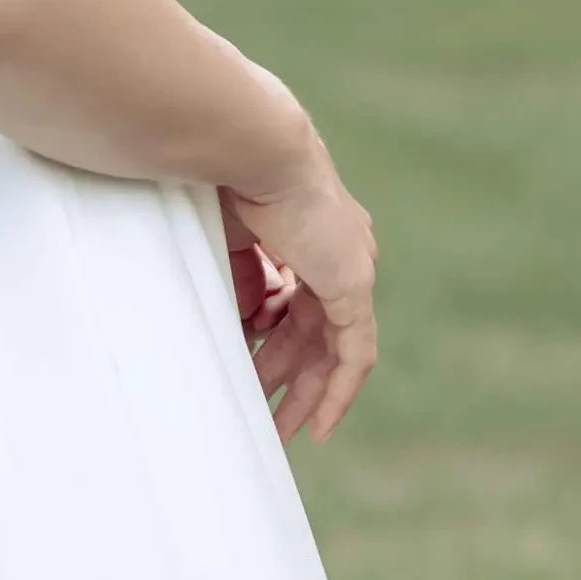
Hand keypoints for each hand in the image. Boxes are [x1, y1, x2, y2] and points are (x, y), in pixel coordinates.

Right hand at [222, 151, 377, 445]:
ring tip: (280, 431)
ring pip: (333, 347)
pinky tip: (318, 426)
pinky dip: (337, 391)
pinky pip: (354, 355)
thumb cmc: (227, 176)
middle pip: (316, 328)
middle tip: (268, 415)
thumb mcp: (226, 239)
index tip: (247, 361)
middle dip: (287, 374)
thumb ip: (237, 278)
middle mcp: (340, 249)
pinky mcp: (353, 286)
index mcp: (309, 228)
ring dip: (306, 391)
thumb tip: (241, 322)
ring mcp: (351, 267)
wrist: (254, 148)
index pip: (298, 296)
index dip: (273, 335)